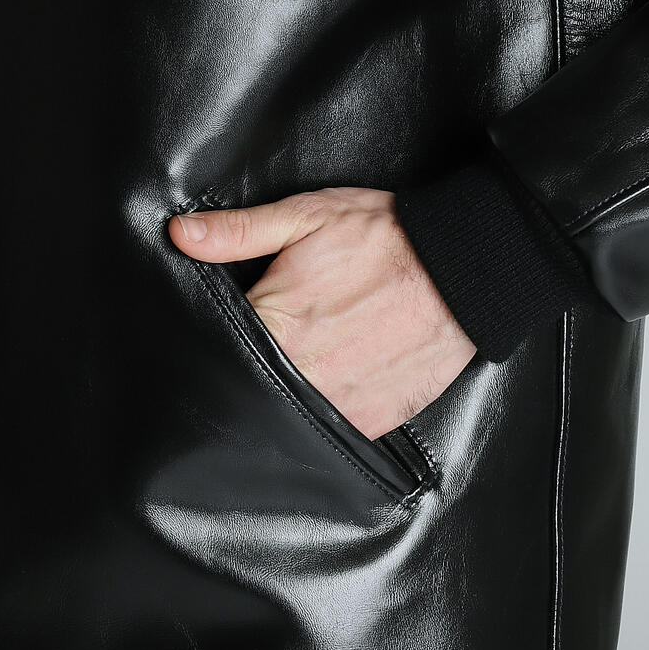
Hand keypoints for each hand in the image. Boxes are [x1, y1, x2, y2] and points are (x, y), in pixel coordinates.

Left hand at [168, 185, 475, 439]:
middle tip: (271, 344)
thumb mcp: (309, 216)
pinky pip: (327, 434)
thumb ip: (241, 231)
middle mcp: (301, 373)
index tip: (230, 326)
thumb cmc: (387, 236)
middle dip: (250, 368)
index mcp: (276, 322)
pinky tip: (330, 387)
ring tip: (306, 365)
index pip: (220, 346)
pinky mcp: (369, 424)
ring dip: (283, 398)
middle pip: (248, 387)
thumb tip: (181, 236)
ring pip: (283, 417)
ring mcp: (336, 405)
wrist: (467, 267)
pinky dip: (322, 416)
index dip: (218, 337)